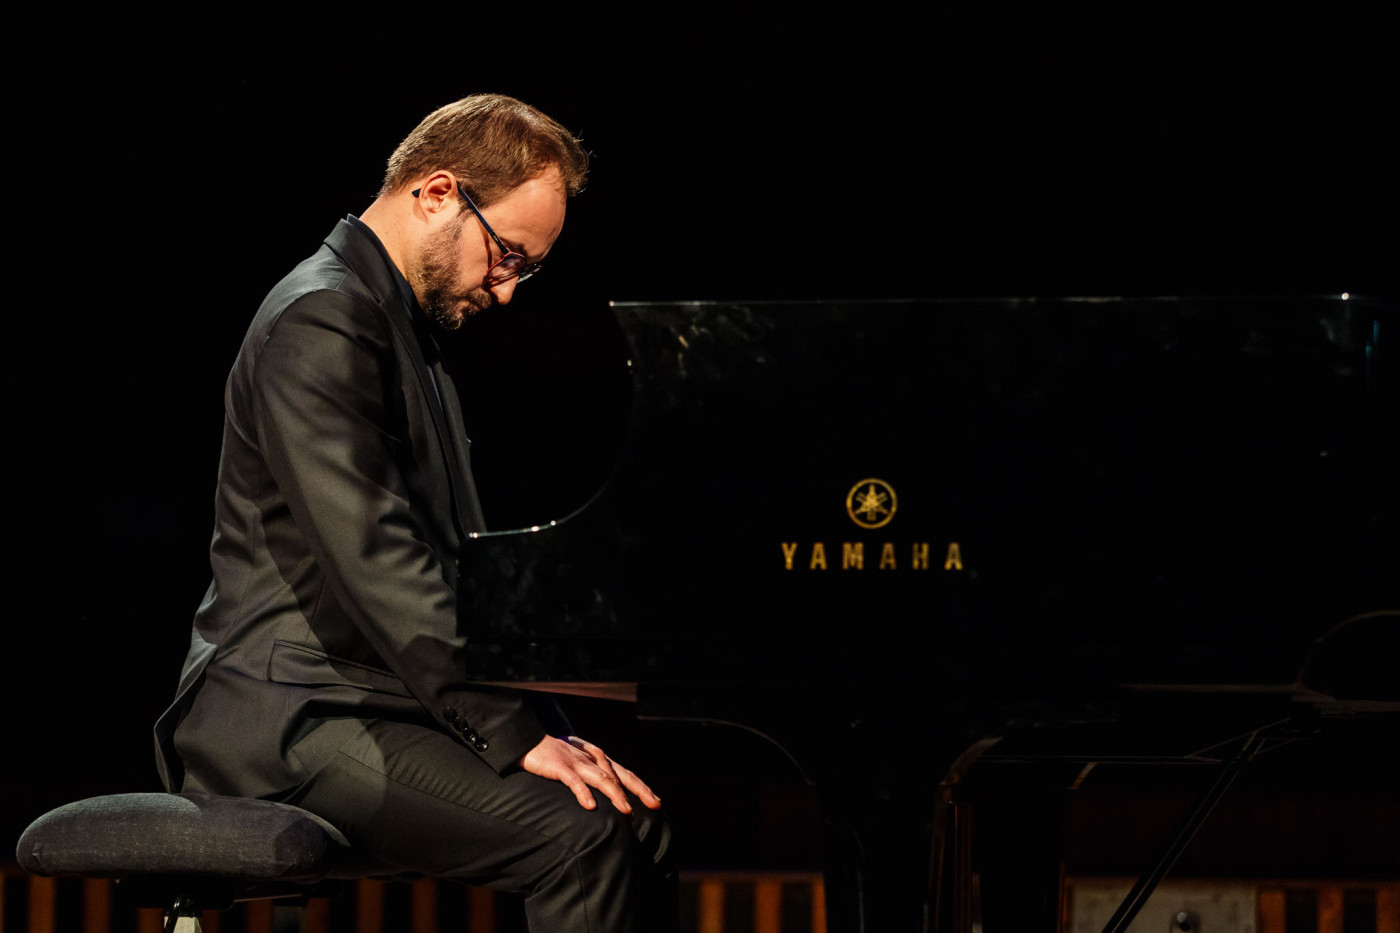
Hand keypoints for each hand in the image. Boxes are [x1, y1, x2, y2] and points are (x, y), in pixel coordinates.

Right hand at [519, 735, 662, 813]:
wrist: (529, 742)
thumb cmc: (554, 757)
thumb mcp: (579, 764)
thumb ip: (593, 775)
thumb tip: (609, 795)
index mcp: (598, 759)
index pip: (625, 774)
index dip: (642, 787)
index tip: (657, 801)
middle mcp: (592, 759)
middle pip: (620, 776)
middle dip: (639, 790)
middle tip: (655, 804)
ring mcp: (577, 762)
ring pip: (602, 779)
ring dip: (616, 795)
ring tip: (626, 810)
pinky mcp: (560, 767)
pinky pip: (574, 781)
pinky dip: (583, 793)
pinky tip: (590, 806)